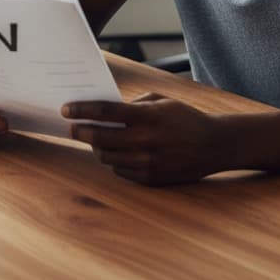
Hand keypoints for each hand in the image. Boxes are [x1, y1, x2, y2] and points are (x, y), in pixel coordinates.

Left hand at [64, 92, 219, 184]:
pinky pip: (120, 171)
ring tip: (92, 138)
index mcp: (147, 117)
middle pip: (100, 137)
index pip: (104, 112)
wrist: (214, 145)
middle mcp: (145, 141)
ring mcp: (147, 162)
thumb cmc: (184, 117)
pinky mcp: (150, 179)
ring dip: (95, 146)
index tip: (66, 109)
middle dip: (81, 131)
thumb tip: (105, 110)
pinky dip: (113, 161)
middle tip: (72, 127)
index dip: (82, 110)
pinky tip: (114, 152)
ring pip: (107, 157)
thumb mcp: (161, 101)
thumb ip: (133, 104)